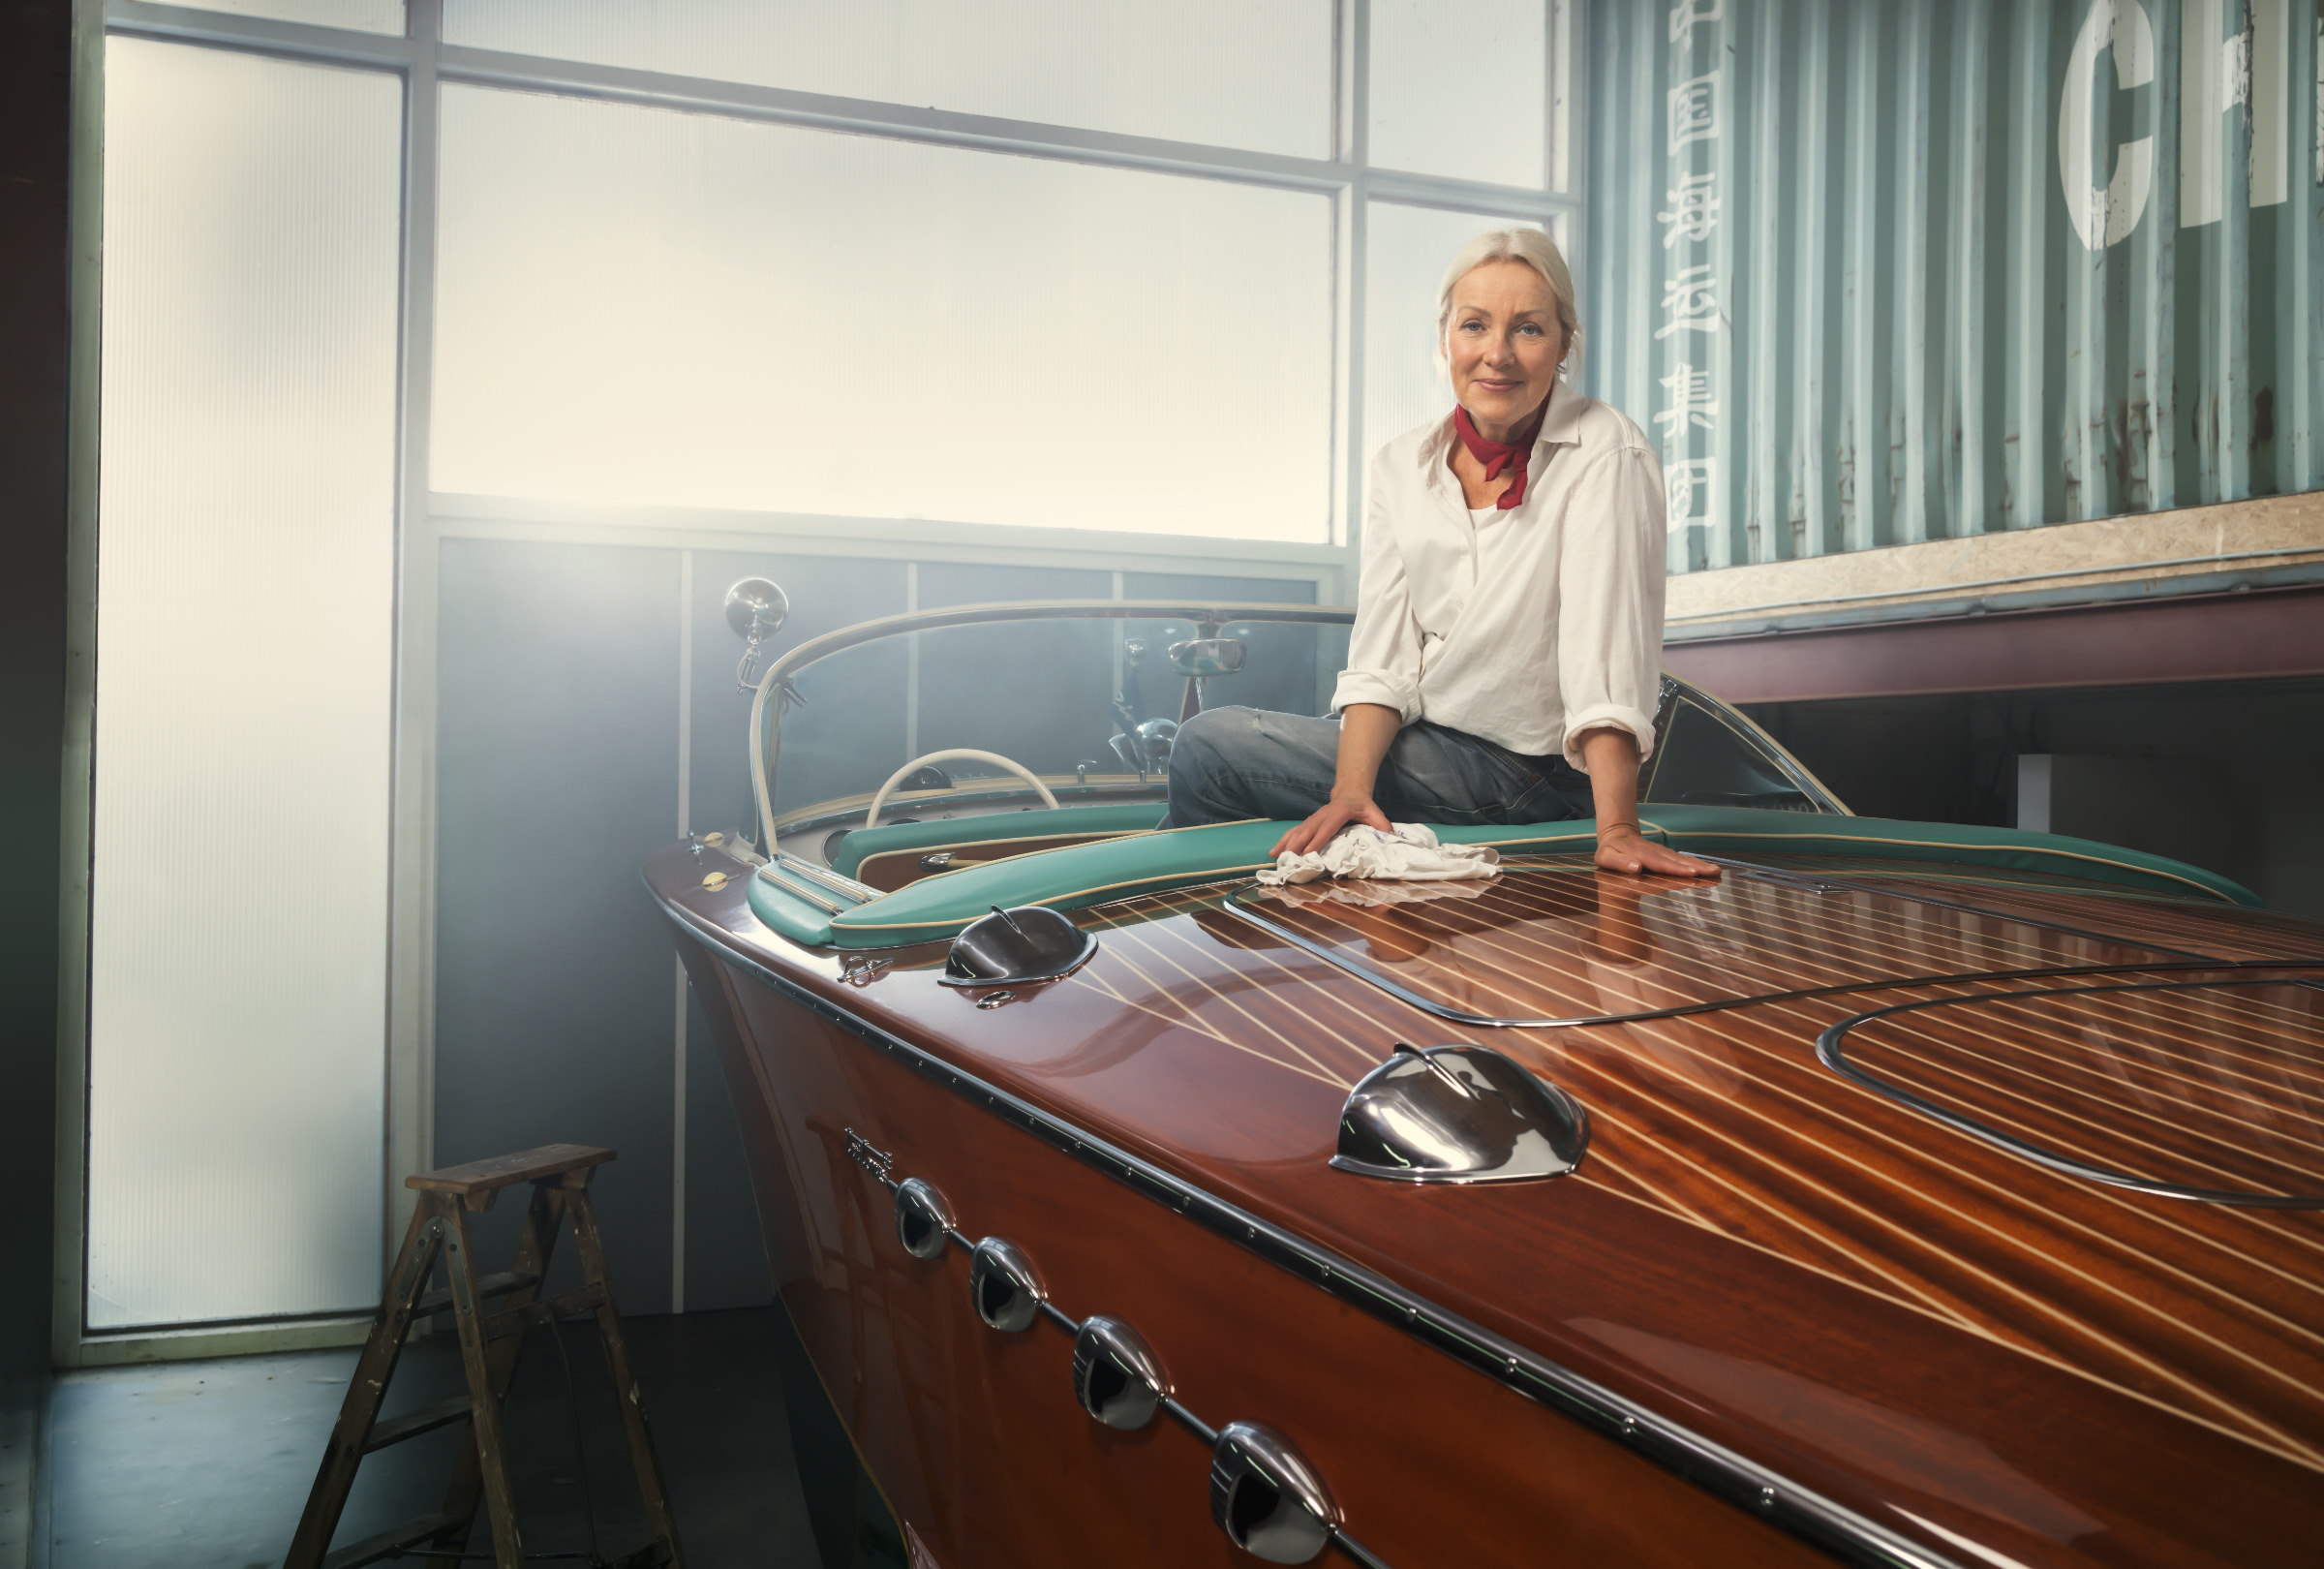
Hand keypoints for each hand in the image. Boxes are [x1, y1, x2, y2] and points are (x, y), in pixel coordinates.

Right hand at [1273, 795, 1391, 857]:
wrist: (1350, 792)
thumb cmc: (1363, 806)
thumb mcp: (1376, 814)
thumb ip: (1383, 827)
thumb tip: (1391, 840)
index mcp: (1339, 812)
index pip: (1327, 827)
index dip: (1317, 840)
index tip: (1308, 853)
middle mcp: (1323, 814)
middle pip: (1308, 829)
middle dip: (1297, 844)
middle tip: (1289, 859)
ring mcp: (1313, 818)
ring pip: (1297, 830)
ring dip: (1286, 843)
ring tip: (1276, 856)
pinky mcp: (1308, 822)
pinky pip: (1294, 832)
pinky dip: (1283, 842)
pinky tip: (1274, 852)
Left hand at [1594, 823, 1720, 877]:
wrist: (1617, 834)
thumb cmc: (1610, 850)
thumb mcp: (1606, 857)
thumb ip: (1619, 862)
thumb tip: (1635, 866)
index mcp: (1642, 855)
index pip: (1662, 864)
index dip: (1677, 869)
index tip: (1692, 873)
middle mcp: (1656, 853)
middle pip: (1678, 861)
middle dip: (1697, 868)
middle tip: (1713, 873)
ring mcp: (1663, 853)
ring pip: (1683, 859)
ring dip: (1700, 865)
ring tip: (1715, 871)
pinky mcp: (1666, 854)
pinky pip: (1683, 859)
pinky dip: (1696, 863)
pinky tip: (1708, 868)